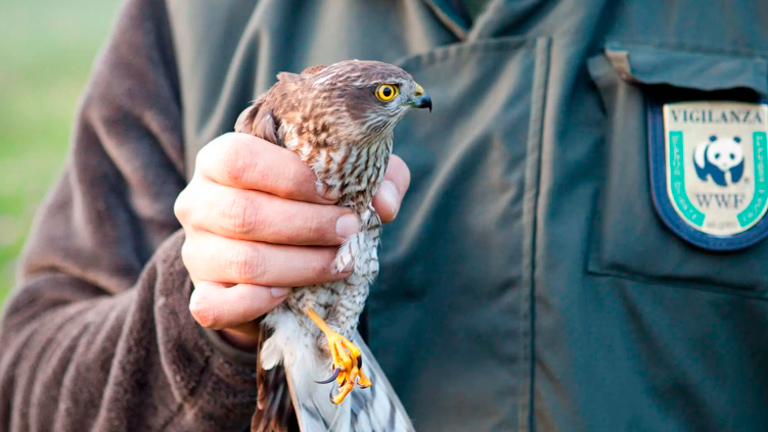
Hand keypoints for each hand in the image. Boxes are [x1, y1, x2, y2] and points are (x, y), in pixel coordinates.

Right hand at [174, 133, 409, 349]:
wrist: (276, 252)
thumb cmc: (309, 203)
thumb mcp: (344, 178)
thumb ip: (375, 178)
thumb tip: (384, 204)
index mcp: (219, 160)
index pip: (240, 160)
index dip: (291, 177)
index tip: (336, 193)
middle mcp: (197, 202)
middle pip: (244, 213)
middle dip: (308, 225)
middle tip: (349, 229)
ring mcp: (196, 251)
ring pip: (243, 261)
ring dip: (301, 265)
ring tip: (339, 262)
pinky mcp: (203, 295)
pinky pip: (214, 306)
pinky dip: (258, 302)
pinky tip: (290, 293)